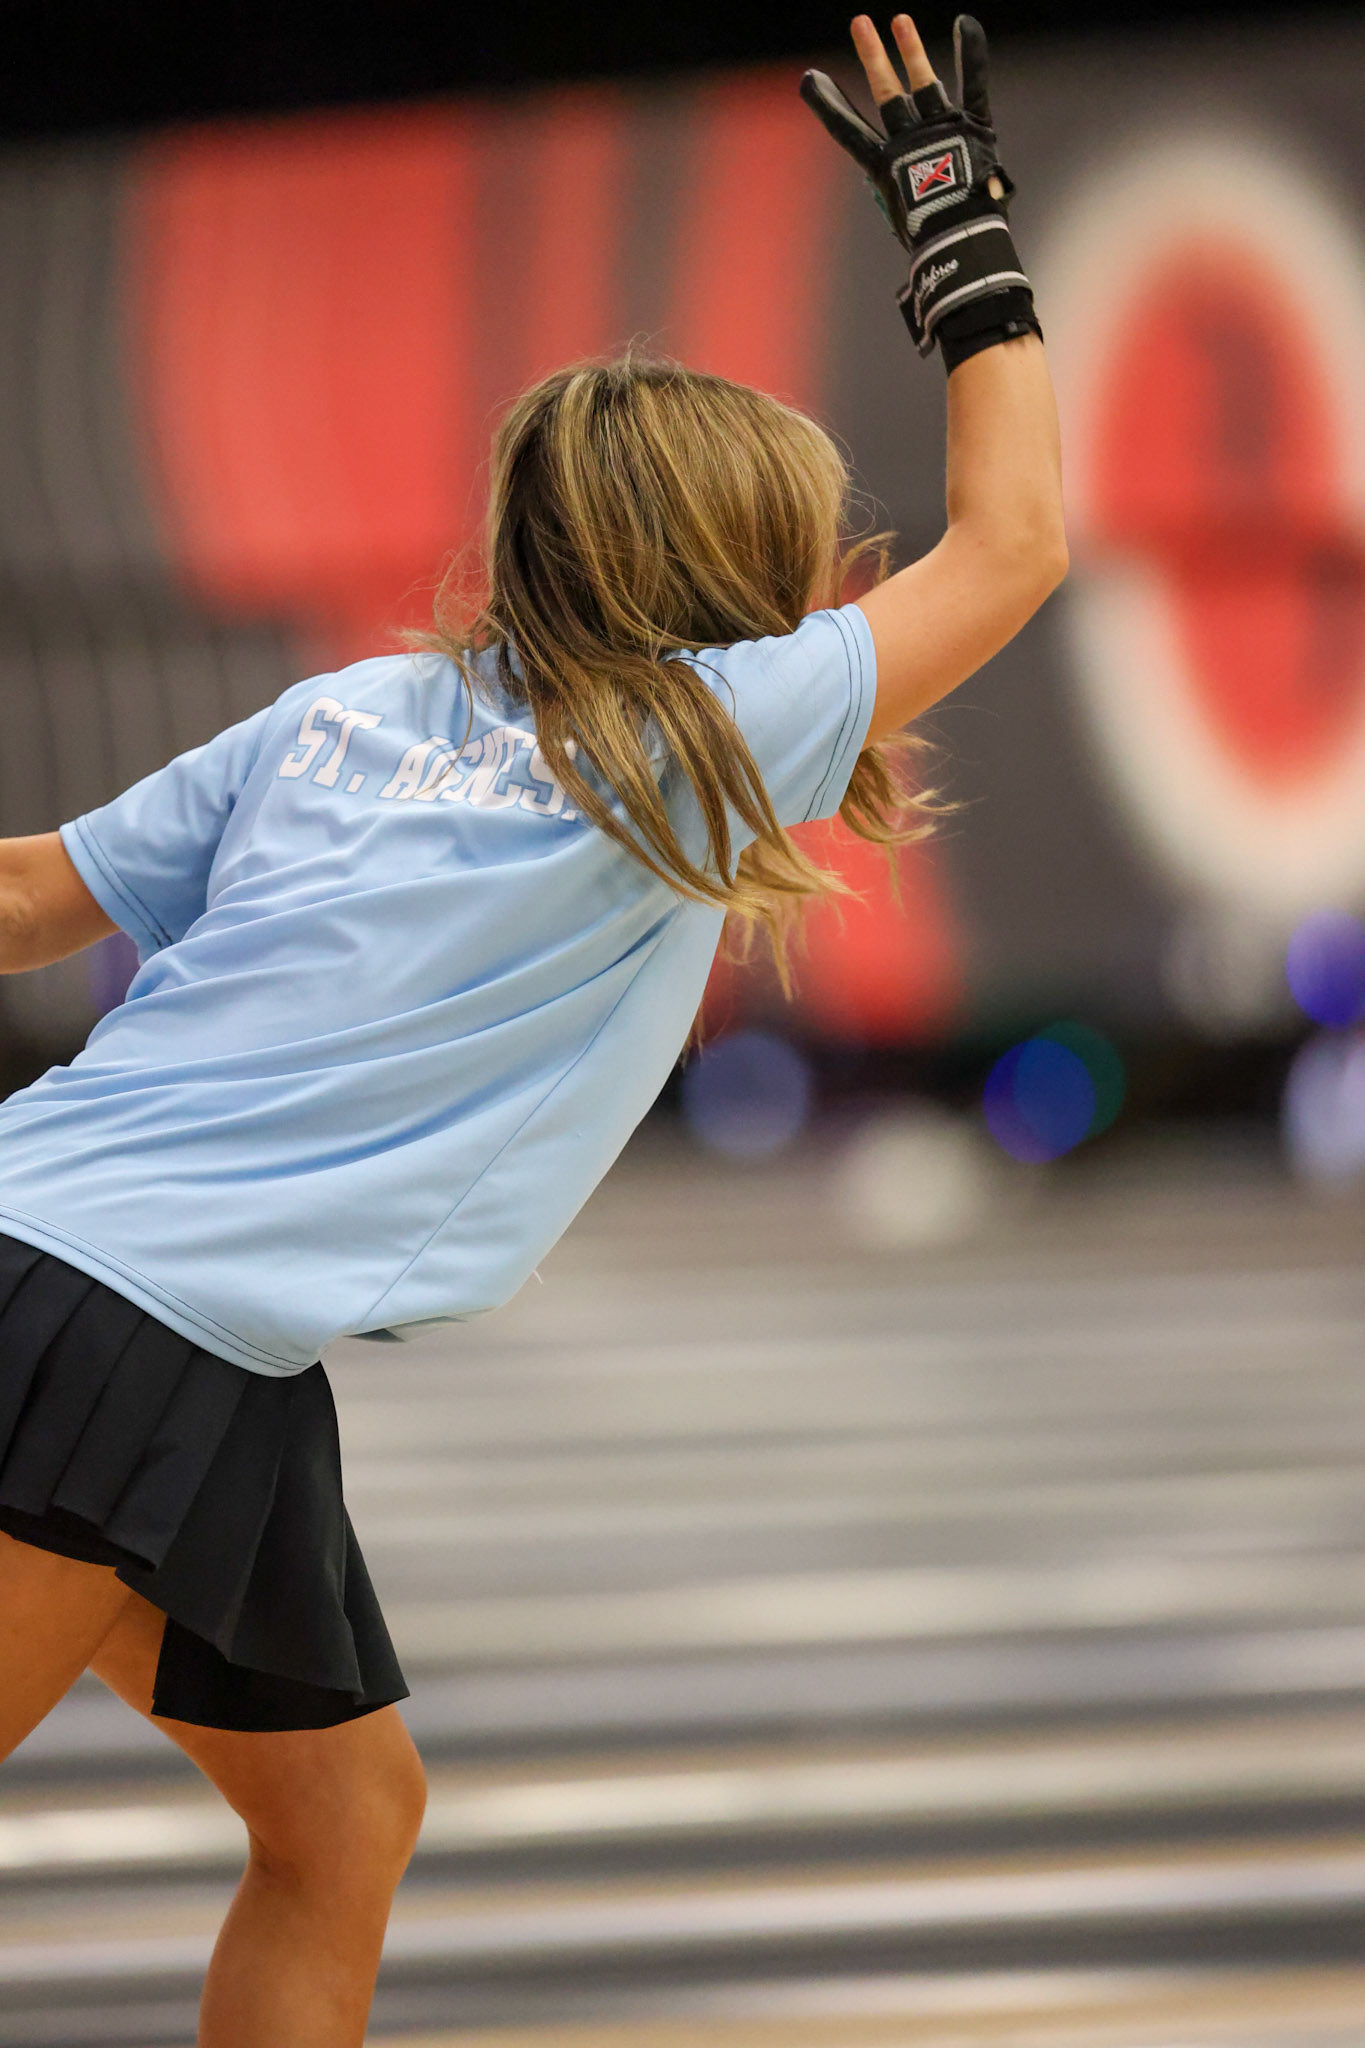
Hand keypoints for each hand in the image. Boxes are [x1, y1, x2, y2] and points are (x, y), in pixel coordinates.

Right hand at [802, 14, 1007, 252]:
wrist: (963, 243)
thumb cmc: (932, 244)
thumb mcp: (904, 224)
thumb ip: (898, 205)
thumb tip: (890, 207)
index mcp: (885, 168)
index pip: (849, 132)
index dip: (829, 106)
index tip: (810, 81)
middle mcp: (909, 142)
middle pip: (886, 93)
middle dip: (872, 55)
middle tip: (860, 23)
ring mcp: (941, 130)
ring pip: (923, 82)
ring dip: (910, 49)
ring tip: (899, 20)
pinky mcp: (973, 125)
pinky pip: (973, 83)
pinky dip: (971, 53)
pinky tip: (964, 22)